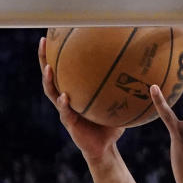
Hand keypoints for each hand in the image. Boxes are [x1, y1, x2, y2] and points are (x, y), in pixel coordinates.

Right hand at [38, 37, 123, 164]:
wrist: (105, 149)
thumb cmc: (110, 125)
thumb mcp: (117, 104)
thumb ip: (123, 89)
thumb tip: (139, 71)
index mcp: (74, 91)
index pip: (63, 68)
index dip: (57, 52)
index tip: (55, 34)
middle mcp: (66, 98)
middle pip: (50, 74)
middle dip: (44, 58)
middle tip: (43, 42)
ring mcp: (65, 110)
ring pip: (51, 91)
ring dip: (48, 79)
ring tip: (48, 67)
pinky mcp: (69, 123)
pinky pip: (64, 111)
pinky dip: (64, 103)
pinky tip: (65, 96)